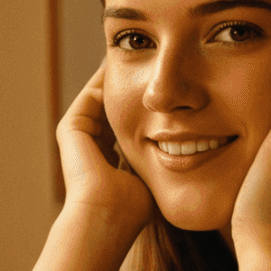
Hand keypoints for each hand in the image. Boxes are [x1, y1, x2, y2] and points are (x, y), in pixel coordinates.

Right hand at [12, 65, 158, 270]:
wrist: (107, 216)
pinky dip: (111, 77)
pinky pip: (93, 93)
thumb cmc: (136, 208)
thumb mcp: (156, 177)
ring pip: (105, 96)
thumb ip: (168, 162)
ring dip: (126, 76)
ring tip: (149, 54)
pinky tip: (134, 64)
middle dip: (138, 85)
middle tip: (160, 62)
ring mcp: (78, 136)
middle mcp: (91, 146)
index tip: (173, 89)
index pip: (131, 124)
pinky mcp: (71, 128)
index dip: (150, 106)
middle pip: (117, 105)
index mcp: (109, 160)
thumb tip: (200, 150)